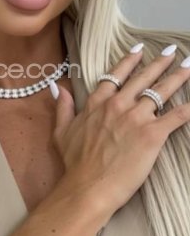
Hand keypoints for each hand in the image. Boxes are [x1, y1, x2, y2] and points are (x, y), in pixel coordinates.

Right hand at [51, 45, 189, 213]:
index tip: (140, 50)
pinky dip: (188, 108)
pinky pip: (176, 116)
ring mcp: (136, 118)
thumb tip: (58, 88)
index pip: (116, 76)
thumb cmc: (75, 163)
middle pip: (142, 78)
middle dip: (160, 63)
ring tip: (189, 66)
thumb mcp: (62, 132)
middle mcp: (118, 105)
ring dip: (178, 78)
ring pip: (161, 92)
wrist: (88, 186)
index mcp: (98, 104)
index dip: (129, 61)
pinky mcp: (152, 135)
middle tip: (173, 52)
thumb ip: (63, 107)